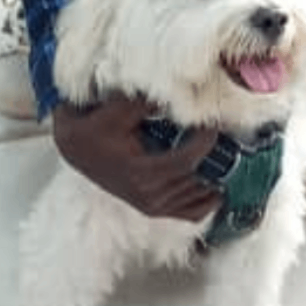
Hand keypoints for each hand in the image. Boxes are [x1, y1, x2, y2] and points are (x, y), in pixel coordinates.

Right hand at [52, 94, 220, 221]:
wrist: (74, 149)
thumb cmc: (94, 129)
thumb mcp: (116, 110)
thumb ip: (146, 102)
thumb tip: (175, 90)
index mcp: (142, 172)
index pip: (187, 161)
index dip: (205, 142)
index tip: (213, 124)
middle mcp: (148, 194)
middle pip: (196, 180)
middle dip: (216, 160)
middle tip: (230, 139)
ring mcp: (151, 204)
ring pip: (196, 200)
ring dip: (215, 181)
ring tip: (229, 159)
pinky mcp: (151, 207)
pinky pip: (188, 215)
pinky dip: (205, 205)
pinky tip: (218, 190)